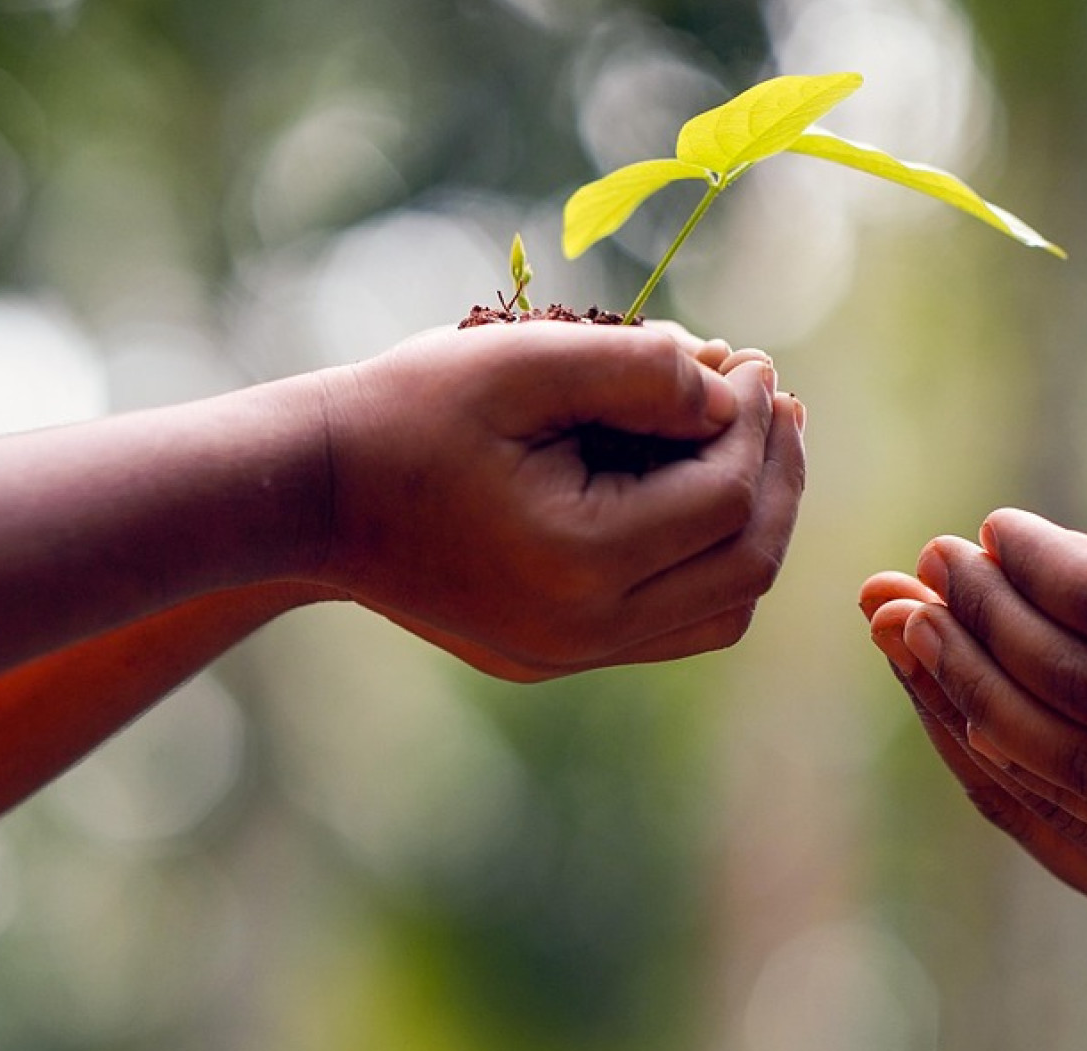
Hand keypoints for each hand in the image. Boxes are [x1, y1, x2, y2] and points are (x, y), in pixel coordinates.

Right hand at [314, 321, 804, 678]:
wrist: (309, 492)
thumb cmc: (409, 411)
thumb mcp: (523, 361)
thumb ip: (640, 367)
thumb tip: (731, 386)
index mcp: (581, 563)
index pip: (725, 497)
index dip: (754, 421)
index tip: (752, 358)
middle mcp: (584, 631)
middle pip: (743, 565)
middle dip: (775, 474)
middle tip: (777, 399)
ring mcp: (570, 654)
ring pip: (721, 610)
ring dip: (753, 524)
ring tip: (755, 441)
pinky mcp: (554, 656)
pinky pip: (670, 624)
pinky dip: (706, 560)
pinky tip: (701, 488)